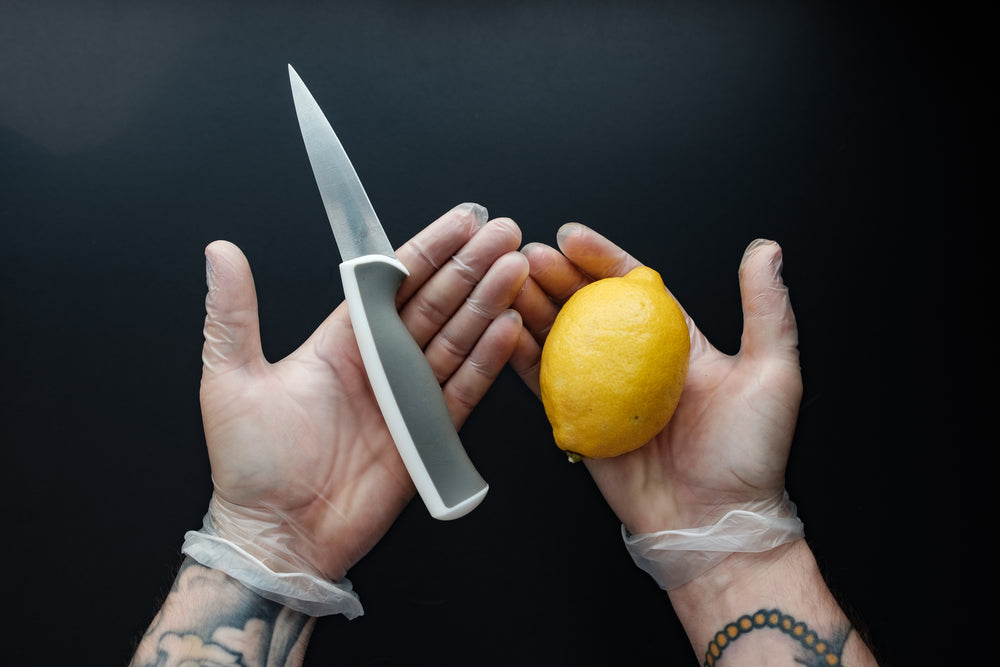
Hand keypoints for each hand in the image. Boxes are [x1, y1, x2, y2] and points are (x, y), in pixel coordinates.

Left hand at [199, 204, 527, 579]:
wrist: (277, 538)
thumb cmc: (249, 466)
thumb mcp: (229, 379)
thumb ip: (233, 313)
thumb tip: (220, 251)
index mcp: (339, 342)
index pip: (392, 282)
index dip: (428, 249)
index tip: (461, 221)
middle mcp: (379, 364)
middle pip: (434, 302)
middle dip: (470, 266)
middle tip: (504, 232)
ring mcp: (406, 398)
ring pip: (455, 338)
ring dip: (487, 302)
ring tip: (516, 269)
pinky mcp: (428, 435)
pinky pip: (463, 390)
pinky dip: (487, 360)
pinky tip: (508, 328)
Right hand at [511, 224, 801, 533]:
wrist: (716, 523)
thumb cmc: (749, 454)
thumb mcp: (773, 372)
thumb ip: (766, 308)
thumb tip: (766, 250)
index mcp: (674, 343)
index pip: (632, 287)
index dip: (600, 259)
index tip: (572, 238)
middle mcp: (634, 362)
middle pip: (586, 306)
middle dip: (554, 275)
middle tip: (528, 254)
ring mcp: (602, 391)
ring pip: (557, 338)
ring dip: (530, 306)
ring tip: (507, 280)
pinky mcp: (577, 422)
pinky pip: (541, 384)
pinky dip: (518, 356)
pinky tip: (502, 329)